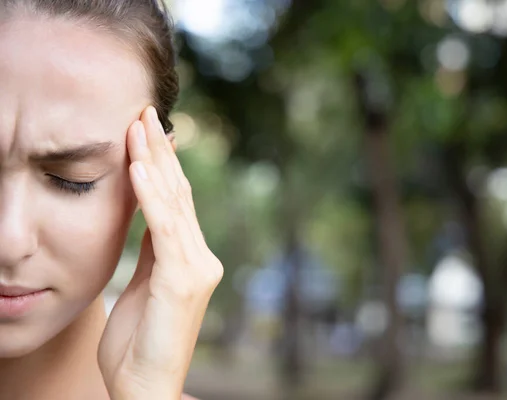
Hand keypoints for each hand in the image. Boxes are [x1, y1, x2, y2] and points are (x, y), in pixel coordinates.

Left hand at [98, 106, 222, 399]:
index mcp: (190, 259)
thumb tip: (148, 214)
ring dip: (153, 162)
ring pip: (173, 204)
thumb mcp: (142, 287)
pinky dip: (150, 195)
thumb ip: (152, 251)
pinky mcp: (184, 279)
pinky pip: (164, 228)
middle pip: (178, 195)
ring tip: (140, 126)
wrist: (145, 387)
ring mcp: (196, 268)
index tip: (148, 132)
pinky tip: (138, 167)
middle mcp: (201, 258)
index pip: (175, 202)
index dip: (162, 165)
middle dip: (159, 152)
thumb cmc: (140, 343)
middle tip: (145, 113)